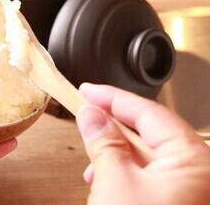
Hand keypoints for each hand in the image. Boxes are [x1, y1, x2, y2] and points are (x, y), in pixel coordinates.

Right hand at [76, 83, 209, 204]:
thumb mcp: (116, 183)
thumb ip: (104, 142)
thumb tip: (92, 115)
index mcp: (193, 161)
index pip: (147, 111)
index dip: (112, 97)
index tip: (89, 91)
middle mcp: (199, 173)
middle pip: (148, 130)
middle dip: (112, 123)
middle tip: (88, 112)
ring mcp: (190, 189)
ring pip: (146, 152)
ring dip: (115, 150)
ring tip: (92, 152)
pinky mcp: (177, 200)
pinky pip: (149, 173)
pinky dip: (124, 170)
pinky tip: (105, 176)